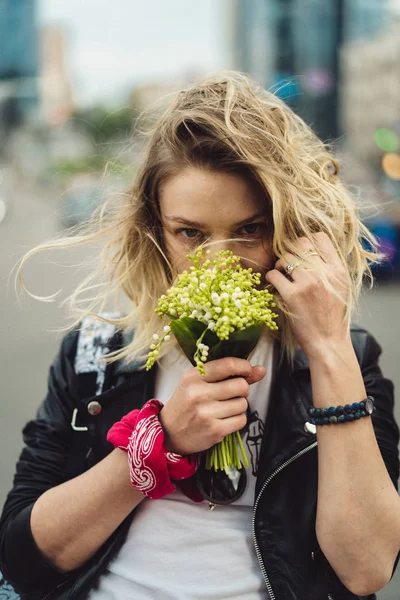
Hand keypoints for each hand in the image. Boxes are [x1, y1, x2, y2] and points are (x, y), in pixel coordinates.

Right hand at [159, 357, 265, 455]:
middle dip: (242, 389)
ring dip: (238, 406)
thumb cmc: (186, 403)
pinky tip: (224, 419)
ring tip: (224, 408)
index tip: (247, 370)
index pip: (228, 365)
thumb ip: (229, 374)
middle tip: (231, 393)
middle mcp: (198, 393)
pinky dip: (237, 420)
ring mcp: (206, 413)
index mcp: (193, 376)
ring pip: (243, 404)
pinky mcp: (214, 431)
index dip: (244, 367)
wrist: (168, 432)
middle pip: (241, 386)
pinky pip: (241, 420)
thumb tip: (261, 370)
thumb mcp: (199, 383)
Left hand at [265, 232, 350, 359]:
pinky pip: (273, 274)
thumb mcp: (342, 288)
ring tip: (282, 276)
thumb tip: (313, 252)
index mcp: (338, 270)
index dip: (308, 241)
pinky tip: (276, 286)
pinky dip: (271, 278)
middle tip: (289, 264)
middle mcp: (324, 273)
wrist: (328, 342)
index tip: (302, 252)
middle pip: (300, 244)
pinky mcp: (292, 295)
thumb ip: (331, 269)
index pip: (320, 238)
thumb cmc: (333, 317)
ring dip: (280, 265)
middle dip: (291, 252)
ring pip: (285, 258)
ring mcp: (307, 283)